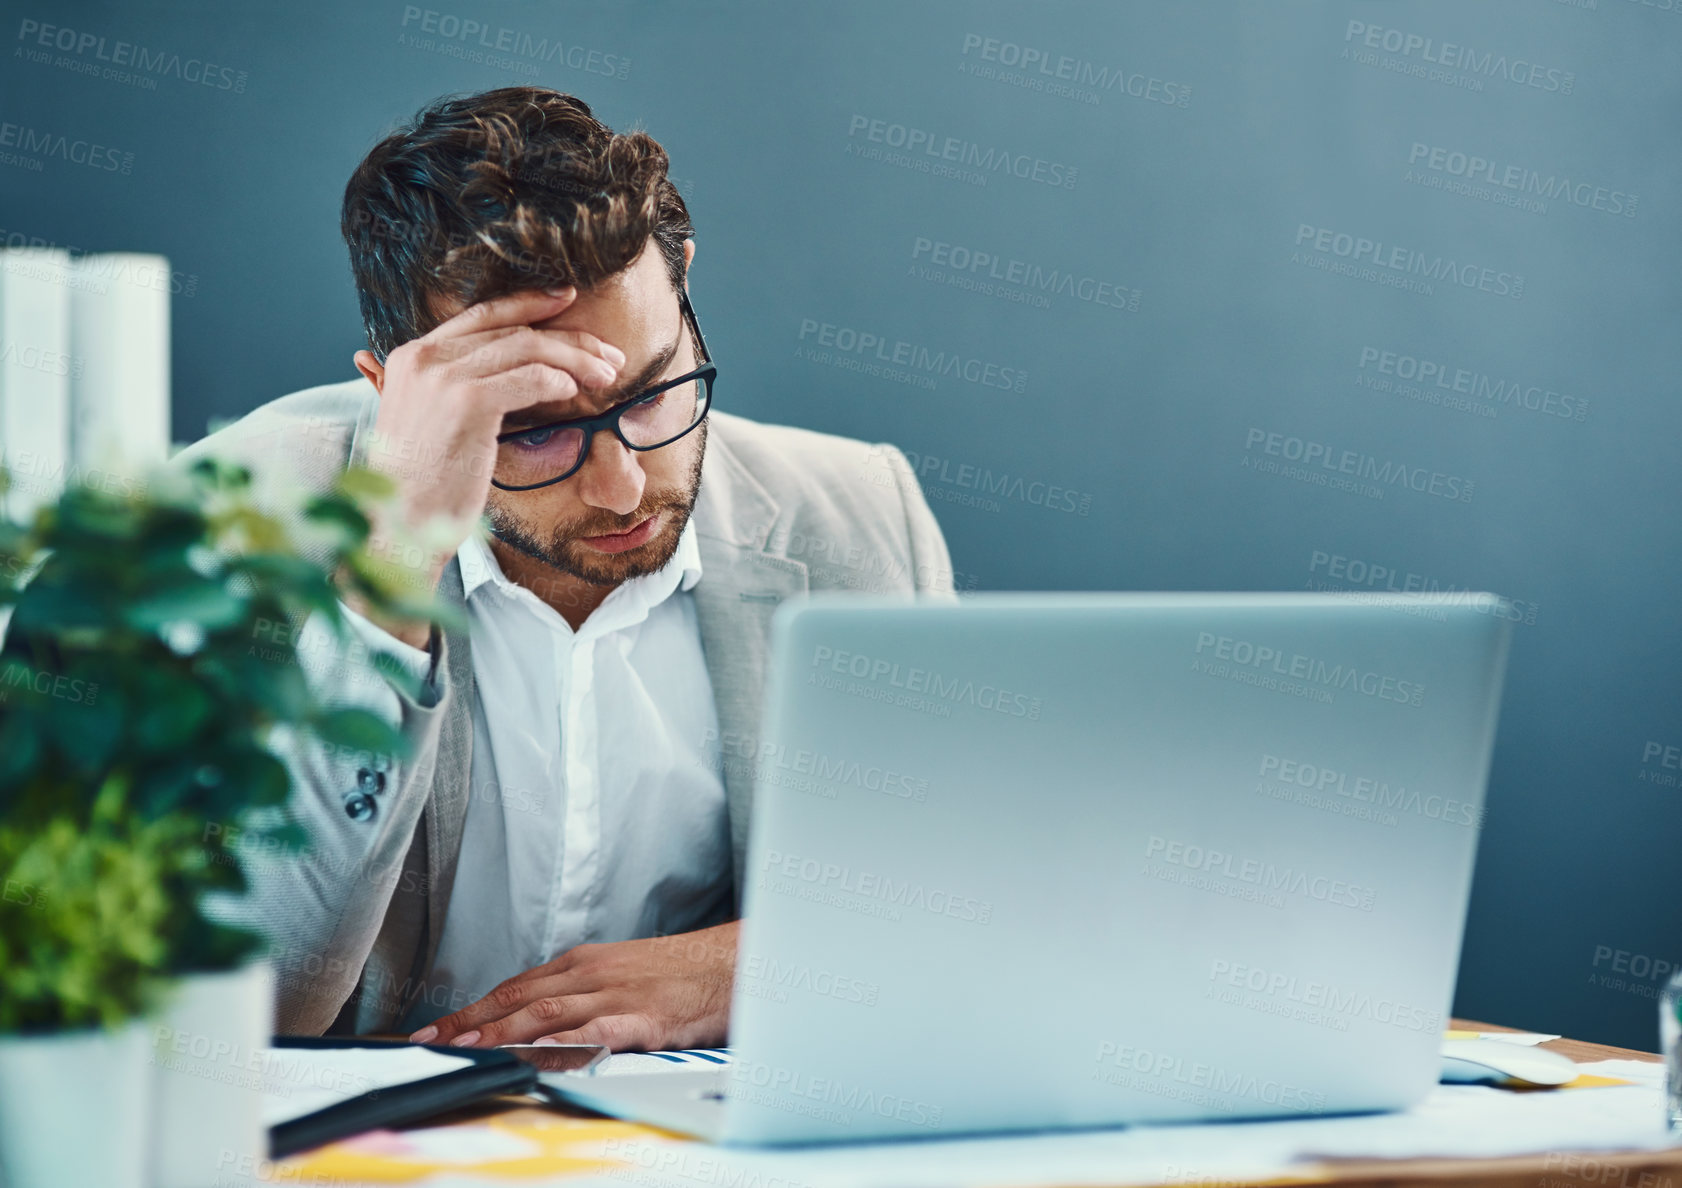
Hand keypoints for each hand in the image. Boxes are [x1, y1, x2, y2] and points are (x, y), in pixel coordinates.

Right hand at [350, 288, 624, 644]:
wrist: (400, 524)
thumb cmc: (423, 485)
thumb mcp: (430, 422)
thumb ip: (455, 389)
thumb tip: (515, 375)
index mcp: (412, 356)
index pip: (481, 315)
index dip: (528, 303)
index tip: (566, 300)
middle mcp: (424, 357)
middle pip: (512, 330)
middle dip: (569, 338)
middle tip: (608, 353)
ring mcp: (443, 377)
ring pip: (528, 349)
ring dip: (576, 360)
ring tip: (607, 375)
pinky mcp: (467, 403)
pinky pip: (530, 378)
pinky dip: (559, 382)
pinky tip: (574, 393)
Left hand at [409, 921, 737, 1050]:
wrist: (735, 964)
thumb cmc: (682, 975)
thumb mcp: (622, 975)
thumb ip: (581, 995)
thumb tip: (536, 1024)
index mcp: (585, 964)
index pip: (515, 987)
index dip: (472, 1009)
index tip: (435, 1030)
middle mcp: (592, 974)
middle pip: (519, 997)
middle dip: (471, 1021)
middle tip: (431, 1041)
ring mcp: (617, 994)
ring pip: (548, 1012)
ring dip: (502, 1032)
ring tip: (468, 1049)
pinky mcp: (644, 1017)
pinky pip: (598, 1031)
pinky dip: (565, 1043)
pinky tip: (540, 1055)